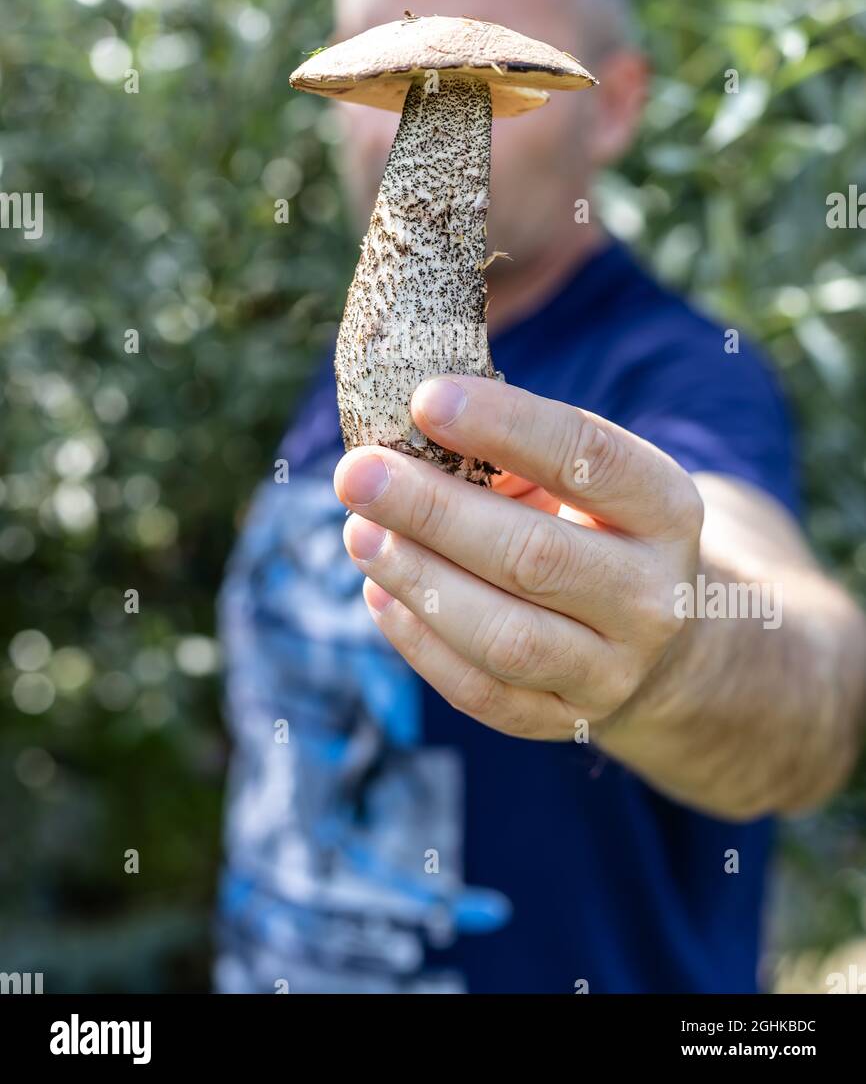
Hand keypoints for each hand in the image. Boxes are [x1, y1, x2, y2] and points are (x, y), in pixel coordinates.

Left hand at [334, 376, 703, 740]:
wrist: (649, 630)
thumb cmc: (589, 522)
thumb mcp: (579, 474)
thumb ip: (510, 452)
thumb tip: (406, 436)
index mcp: (665, 508)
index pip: (588, 458)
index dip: (505, 426)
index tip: (424, 399)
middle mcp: (652, 595)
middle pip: (535, 556)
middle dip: (433, 511)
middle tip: (357, 473)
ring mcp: (613, 669)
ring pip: (505, 637)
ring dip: (418, 580)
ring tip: (360, 532)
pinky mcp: (566, 718)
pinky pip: (481, 691)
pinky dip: (419, 642)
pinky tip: (379, 591)